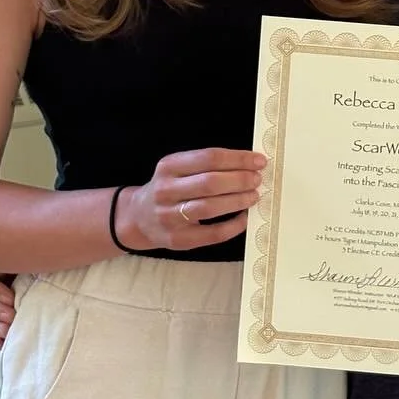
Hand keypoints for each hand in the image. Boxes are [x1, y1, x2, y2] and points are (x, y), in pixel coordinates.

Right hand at [117, 147, 266, 251]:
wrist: (139, 218)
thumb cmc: (170, 188)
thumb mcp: (178, 168)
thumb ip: (207, 165)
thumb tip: (249, 164)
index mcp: (169, 166)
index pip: (209, 158)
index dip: (238, 159)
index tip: (259, 161)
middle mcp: (165, 190)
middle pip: (210, 183)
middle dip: (240, 180)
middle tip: (257, 179)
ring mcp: (169, 216)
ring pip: (209, 208)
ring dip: (237, 201)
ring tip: (253, 195)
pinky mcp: (177, 240)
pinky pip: (211, 234)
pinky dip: (233, 226)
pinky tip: (244, 218)